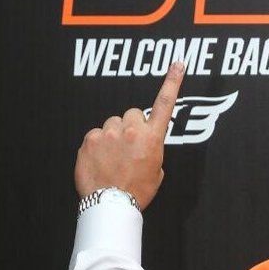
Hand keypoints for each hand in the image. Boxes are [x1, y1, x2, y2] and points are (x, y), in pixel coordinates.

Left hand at [74, 62, 184, 209]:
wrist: (111, 205)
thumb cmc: (136, 192)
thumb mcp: (156, 172)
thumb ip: (152, 150)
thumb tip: (143, 145)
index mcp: (152, 139)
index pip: (165, 104)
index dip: (172, 82)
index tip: (178, 65)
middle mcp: (131, 131)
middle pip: (131, 114)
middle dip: (130, 126)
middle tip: (128, 147)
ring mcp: (109, 133)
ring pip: (111, 124)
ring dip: (113, 136)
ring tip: (113, 158)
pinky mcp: (90, 139)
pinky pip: (96, 134)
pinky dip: (98, 145)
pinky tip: (101, 161)